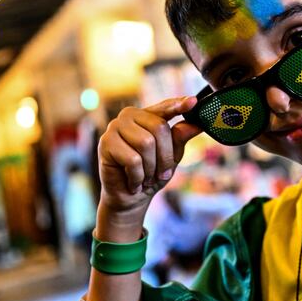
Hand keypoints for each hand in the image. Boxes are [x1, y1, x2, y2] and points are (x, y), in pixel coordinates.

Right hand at [97, 96, 200, 217]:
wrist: (129, 199)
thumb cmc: (151, 174)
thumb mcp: (171, 156)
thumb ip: (180, 138)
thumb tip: (196, 125)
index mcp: (147, 115)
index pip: (165, 107)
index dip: (179, 104)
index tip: (193, 101)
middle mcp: (129, 116)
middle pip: (159, 128)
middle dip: (165, 157)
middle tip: (161, 174)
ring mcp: (115, 127)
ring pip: (146, 143)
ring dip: (151, 168)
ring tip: (146, 177)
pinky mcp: (105, 143)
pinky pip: (132, 160)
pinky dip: (138, 176)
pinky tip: (133, 182)